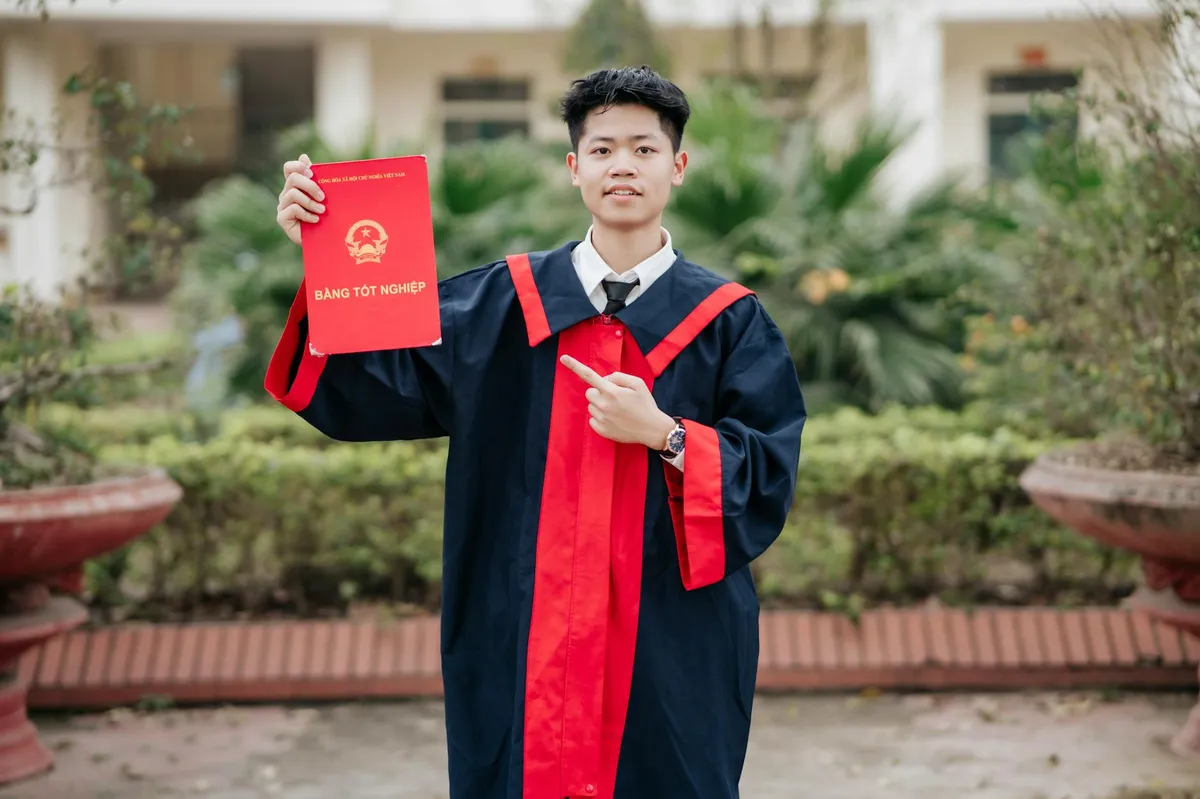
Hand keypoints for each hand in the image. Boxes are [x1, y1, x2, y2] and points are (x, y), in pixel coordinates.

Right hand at [276, 153, 325, 244]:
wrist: (322, 240)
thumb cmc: (324, 217)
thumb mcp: (323, 197)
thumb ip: (316, 179)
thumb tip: (304, 156)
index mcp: (295, 186)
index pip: (289, 168)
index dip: (298, 166)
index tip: (312, 173)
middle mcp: (286, 194)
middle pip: (292, 179)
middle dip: (310, 185)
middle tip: (323, 197)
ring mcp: (282, 206)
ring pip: (293, 194)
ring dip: (310, 202)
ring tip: (322, 211)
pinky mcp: (281, 218)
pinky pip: (292, 209)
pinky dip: (307, 214)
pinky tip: (316, 220)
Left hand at [560, 355, 675, 448]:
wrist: (652, 429)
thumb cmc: (645, 404)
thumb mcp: (637, 383)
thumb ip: (618, 377)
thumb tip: (605, 380)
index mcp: (612, 391)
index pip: (589, 375)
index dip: (575, 366)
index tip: (563, 358)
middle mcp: (603, 404)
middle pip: (590, 392)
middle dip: (599, 392)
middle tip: (614, 397)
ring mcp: (601, 418)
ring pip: (591, 406)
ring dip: (600, 405)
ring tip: (617, 410)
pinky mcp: (601, 430)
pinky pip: (592, 419)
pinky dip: (600, 417)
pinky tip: (614, 419)